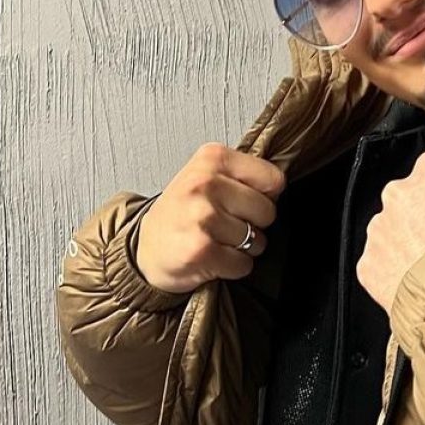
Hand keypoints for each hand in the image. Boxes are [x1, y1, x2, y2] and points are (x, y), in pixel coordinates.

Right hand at [136, 142, 285, 293]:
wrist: (145, 249)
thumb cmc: (180, 214)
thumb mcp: (206, 176)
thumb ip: (242, 175)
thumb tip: (280, 186)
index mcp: (212, 157)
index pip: (274, 179)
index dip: (265, 197)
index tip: (243, 202)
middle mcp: (205, 183)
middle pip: (268, 211)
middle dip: (254, 225)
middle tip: (225, 225)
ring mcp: (202, 216)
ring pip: (257, 239)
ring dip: (243, 248)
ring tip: (216, 241)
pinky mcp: (201, 249)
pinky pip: (243, 263)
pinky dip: (233, 267)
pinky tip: (212, 257)